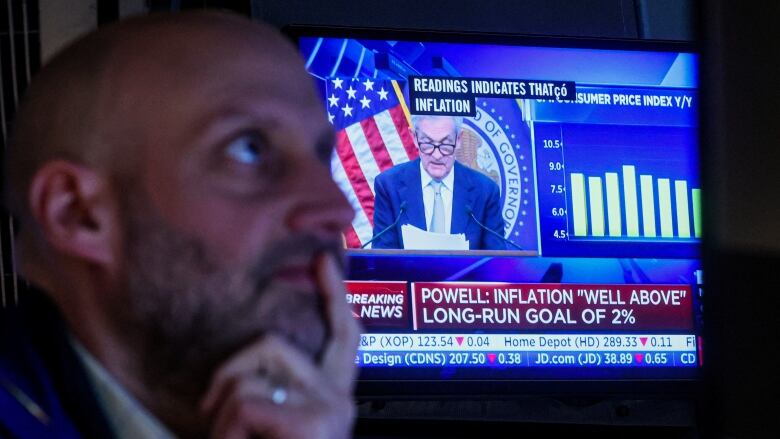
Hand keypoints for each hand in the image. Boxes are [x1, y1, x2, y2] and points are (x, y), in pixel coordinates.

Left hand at [200, 253, 360, 438]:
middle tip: (210, 408)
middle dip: (228, 372)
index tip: (323, 259)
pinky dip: (226, 431)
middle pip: (273, 344)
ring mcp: (330, 407)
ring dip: (224, 416)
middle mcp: (339, 398)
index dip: (334, 294)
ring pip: (248, 378)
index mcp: (333, 396)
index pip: (343, 334)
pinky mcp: (314, 421)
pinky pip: (245, 403)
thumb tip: (256, 356)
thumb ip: (278, 387)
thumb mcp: (275, 419)